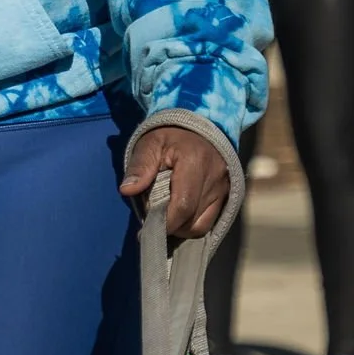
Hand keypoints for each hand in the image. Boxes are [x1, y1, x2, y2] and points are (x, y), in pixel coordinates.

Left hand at [120, 121, 233, 240]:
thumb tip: (127, 190)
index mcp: (195, 161)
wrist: (197, 127)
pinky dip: (192, 223)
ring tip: (167, 216)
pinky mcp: (226, 194)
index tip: (147, 227)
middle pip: (192, 219)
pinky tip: (179, 216)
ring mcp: (223, 187)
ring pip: (202, 225)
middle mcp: (214, 177)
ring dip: (181, 228)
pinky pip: (210, 221)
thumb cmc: (169, 136)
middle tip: (153, 219)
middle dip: (170, 226)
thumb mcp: (149, 144)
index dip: (165, 222)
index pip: (182, 205)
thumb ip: (139, 167)